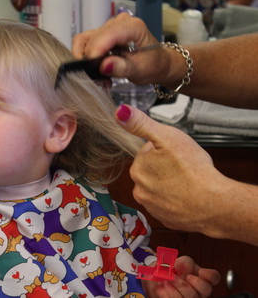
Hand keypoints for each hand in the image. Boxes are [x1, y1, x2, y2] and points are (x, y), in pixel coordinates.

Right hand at [72, 13, 170, 85]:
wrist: (156, 63)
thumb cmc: (152, 65)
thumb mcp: (140, 70)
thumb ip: (122, 68)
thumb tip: (104, 66)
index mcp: (132, 27)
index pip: (106, 36)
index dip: (96, 53)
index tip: (95, 70)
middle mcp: (118, 23)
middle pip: (92, 39)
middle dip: (91, 61)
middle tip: (100, 79)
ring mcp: (108, 27)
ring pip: (84, 40)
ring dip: (86, 60)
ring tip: (98, 74)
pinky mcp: (100, 34)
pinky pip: (84, 43)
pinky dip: (86, 58)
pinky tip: (96, 68)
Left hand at [114, 104, 229, 235]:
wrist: (213, 203)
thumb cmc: (192, 169)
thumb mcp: (167, 137)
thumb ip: (141, 125)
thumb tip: (119, 112)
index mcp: (137, 169)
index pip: (148, 153)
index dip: (164, 150)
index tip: (176, 154)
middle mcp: (139, 190)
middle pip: (152, 172)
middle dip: (166, 168)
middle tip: (184, 167)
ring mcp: (152, 208)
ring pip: (160, 189)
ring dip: (171, 184)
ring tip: (188, 182)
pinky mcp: (166, 220)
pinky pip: (170, 205)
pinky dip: (177, 200)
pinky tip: (189, 196)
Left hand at [143, 256, 220, 297]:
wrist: (153, 279)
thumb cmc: (167, 270)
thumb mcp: (174, 261)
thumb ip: (183, 262)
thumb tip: (185, 265)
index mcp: (200, 276)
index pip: (214, 277)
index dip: (210, 275)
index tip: (201, 272)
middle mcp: (198, 290)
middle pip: (205, 290)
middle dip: (189, 281)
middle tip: (175, 276)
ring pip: (191, 297)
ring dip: (176, 287)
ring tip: (166, 280)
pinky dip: (167, 293)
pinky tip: (161, 287)